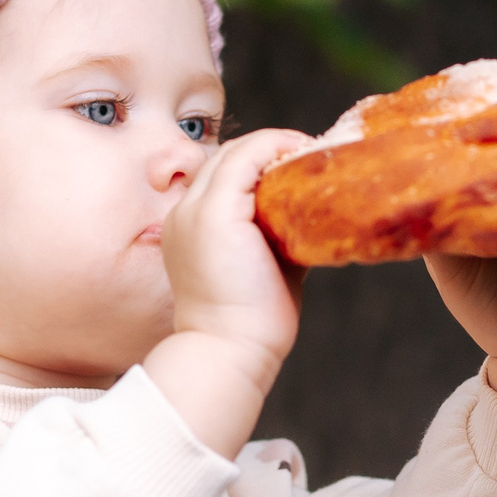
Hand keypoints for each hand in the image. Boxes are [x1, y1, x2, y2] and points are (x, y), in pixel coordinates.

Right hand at [144, 127, 312, 454]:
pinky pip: (246, 158)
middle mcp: (184, 214)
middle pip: (226, 157)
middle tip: (309, 155)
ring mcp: (195, 211)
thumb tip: (312, 217)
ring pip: (235, 152)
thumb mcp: (264, 266)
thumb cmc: (251, 323)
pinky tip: (300, 154)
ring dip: (274, 145)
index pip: (220, 176)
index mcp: (189, 228)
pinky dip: (275, 147)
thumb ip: (277, 234)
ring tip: (308, 153)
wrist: (232, 351)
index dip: (257, 164)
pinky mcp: (215, 214)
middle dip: (268, 150)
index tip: (295, 169)